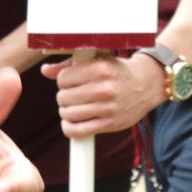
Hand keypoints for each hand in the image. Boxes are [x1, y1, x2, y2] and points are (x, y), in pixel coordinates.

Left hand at [46, 50, 167, 138]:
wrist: (147, 84)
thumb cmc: (117, 70)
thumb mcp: (98, 60)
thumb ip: (70, 64)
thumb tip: (45, 71)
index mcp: (100, 68)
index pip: (63, 78)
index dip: (64, 80)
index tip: (71, 81)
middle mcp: (104, 87)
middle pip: (63, 96)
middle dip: (64, 96)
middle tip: (73, 95)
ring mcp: (107, 107)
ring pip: (67, 113)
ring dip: (66, 112)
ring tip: (74, 107)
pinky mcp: (109, 124)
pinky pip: (77, 131)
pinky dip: (69, 128)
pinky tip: (72, 122)